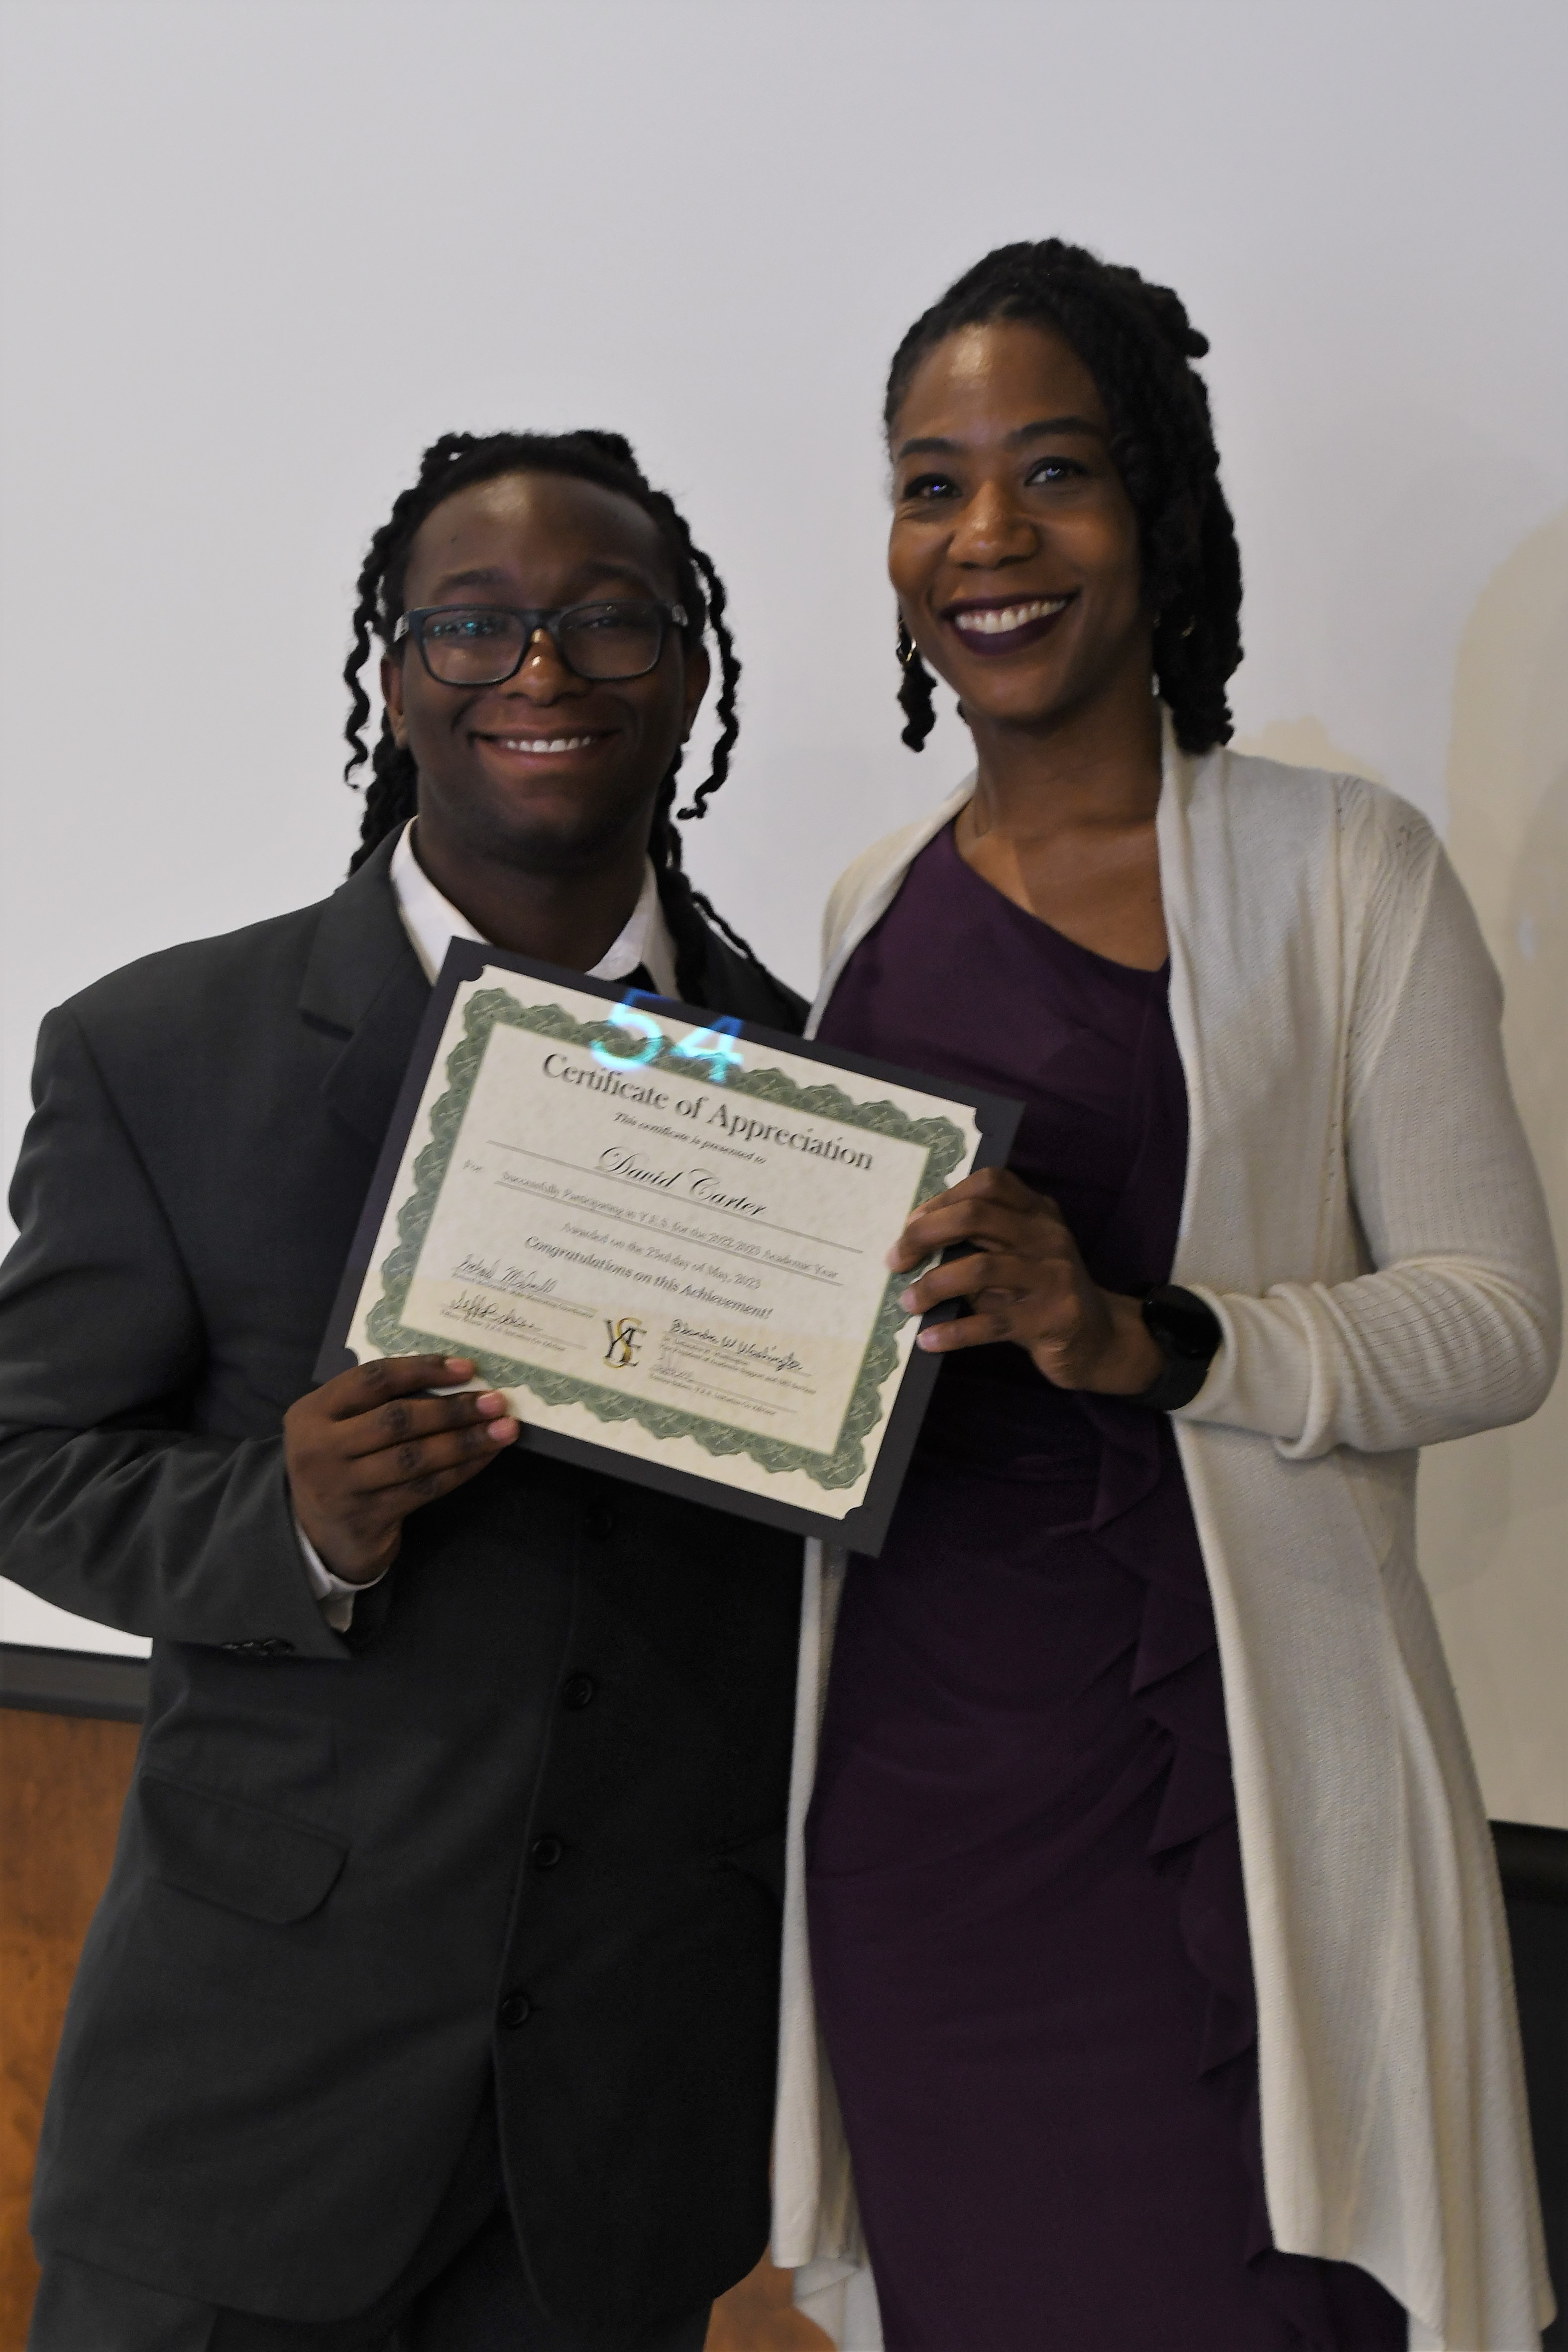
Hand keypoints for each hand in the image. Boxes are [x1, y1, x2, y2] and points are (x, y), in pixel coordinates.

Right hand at [284, 1355, 518, 1583]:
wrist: (317, 1538)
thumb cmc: (339, 1465)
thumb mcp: (338, 1427)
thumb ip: (375, 1403)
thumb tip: (455, 1378)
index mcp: (312, 1412)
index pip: (372, 1380)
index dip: (422, 1369)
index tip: (467, 1368)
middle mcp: (321, 1448)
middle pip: (397, 1420)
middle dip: (453, 1409)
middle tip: (496, 1401)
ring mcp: (343, 1486)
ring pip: (415, 1457)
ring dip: (466, 1441)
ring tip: (504, 1429)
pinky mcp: (368, 1517)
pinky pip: (425, 1488)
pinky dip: (461, 1470)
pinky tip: (486, 1456)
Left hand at [890, 1168, 1162, 1394]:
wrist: (1101, 1340)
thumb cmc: (1043, 1294)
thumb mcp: (1020, 1257)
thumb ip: (983, 1243)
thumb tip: (916, 1246)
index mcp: (1038, 1212)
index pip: (988, 1184)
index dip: (943, 1198)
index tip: (911, 1223)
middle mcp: (1047, 1237)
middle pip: (976, 1217)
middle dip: (925, 1234)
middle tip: (896, 1259)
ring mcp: (1052, 1277)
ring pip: (979, 1268)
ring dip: (933, 1285)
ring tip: (908, 1301)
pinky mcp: (1050, 1319)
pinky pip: (989, 1323)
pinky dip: (952, 1332)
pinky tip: (927, 1340)